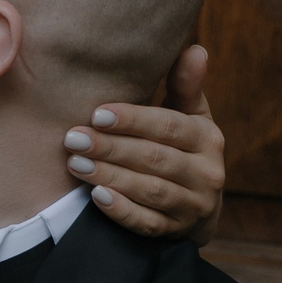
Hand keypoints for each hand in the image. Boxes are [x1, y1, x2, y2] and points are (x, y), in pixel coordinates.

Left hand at [64, 39, 225, 242]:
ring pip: (150, 191)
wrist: (199, 209)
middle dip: (111, 148)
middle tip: (74, 139)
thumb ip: (185, 87)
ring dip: (110, 176)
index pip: (169, 127)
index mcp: (207, 139)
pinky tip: (97, 197)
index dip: (134, 120)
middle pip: (155, 159)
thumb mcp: (190, 118)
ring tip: (75, 164)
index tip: (98, 113)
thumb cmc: (184, 150)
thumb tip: (194, 49)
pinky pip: (147, 224)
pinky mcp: (176, 233)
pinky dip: (122, 211)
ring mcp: (193, 207)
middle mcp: (207, 173)